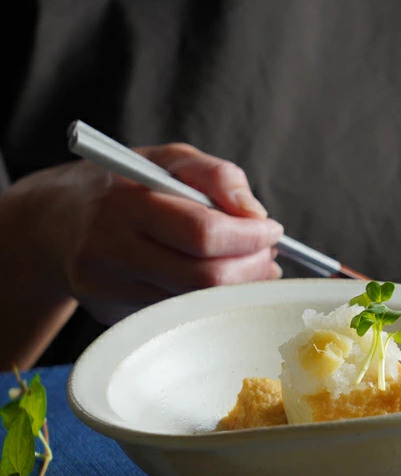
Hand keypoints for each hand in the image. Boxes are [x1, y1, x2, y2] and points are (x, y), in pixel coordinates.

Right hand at [16, 143, 283, 324]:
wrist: (52, 223)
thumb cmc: (124, 187)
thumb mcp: (169, 160)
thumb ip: (217, 176)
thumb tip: (256, 215)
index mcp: (127, 201)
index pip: (203, 233)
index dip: (249, 237)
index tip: (272, 230)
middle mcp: (111, 248)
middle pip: (204, 277)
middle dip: (252, 268)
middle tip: (268, 255)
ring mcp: (108, 288)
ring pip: (196, 303)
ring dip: (239, 287)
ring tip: (251, 267)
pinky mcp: (112, 314)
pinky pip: (178, 315)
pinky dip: (211, 301)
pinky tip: (219, 283)